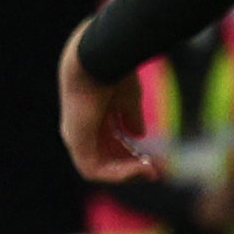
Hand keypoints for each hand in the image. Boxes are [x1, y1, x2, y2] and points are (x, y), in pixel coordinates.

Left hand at [59, 23, 147, 181]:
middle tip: (158, 172)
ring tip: (152, 171)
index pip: (110, 145)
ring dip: (128, 173)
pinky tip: (140, 167)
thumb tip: (138, 134)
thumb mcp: (127, 100)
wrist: (97, 60)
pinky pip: (95, 170)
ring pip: (101, 168)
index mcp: (91, 117)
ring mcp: (76, 138)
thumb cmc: (112, 72)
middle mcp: (80, 129)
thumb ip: (131, 118)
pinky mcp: (76, 143)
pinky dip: (118, 173)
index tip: (155, 161)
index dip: (132, 155)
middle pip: (106, 159)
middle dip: (133, 168)